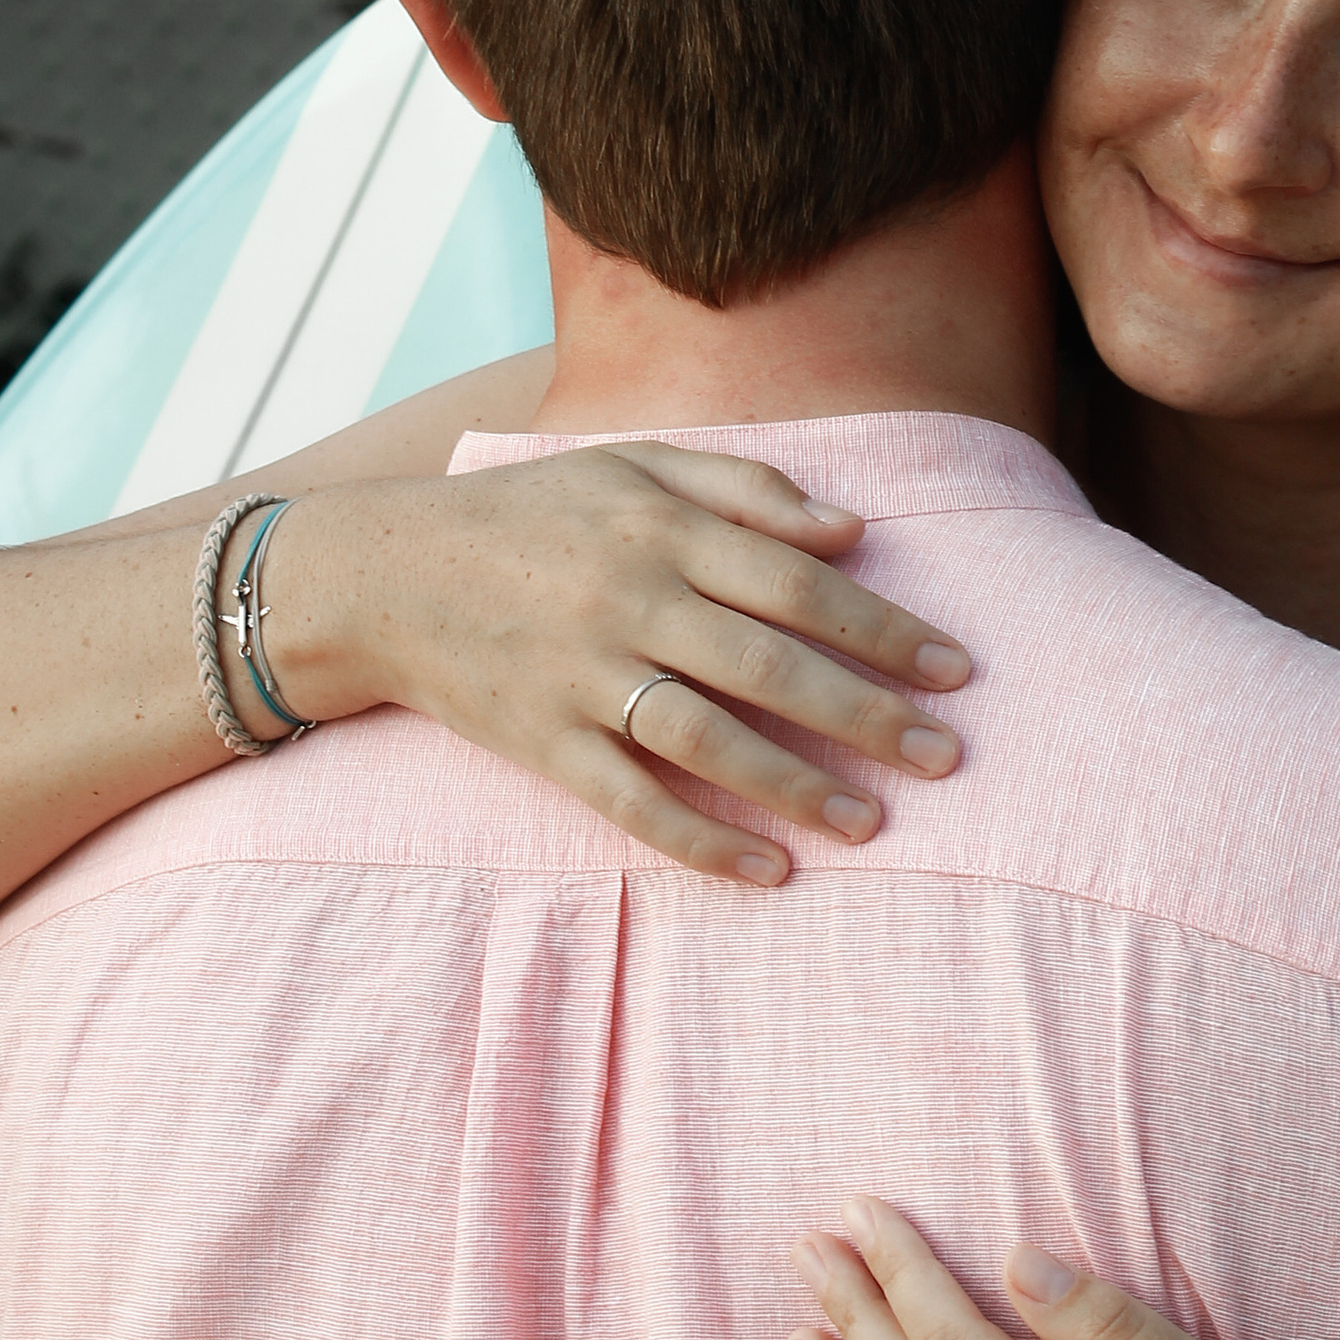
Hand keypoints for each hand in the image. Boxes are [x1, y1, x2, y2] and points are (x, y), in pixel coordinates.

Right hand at [266, 446, 970, 881]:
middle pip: (770, 664)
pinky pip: (631, 803)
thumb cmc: (530, 516)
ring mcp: (583, 677)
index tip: (956, 668)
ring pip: (709, 739)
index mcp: (662, 531)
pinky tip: (770, 871)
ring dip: (798, 786)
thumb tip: (851, 529)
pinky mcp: (542, 742)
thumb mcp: (631, 469)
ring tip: (875, 823)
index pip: (799, 583)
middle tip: (948, 755)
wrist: (383, 574)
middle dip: (868, 714)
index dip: (884, 627)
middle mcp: (629, 602)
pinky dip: (702, 841)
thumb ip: (744, 490)